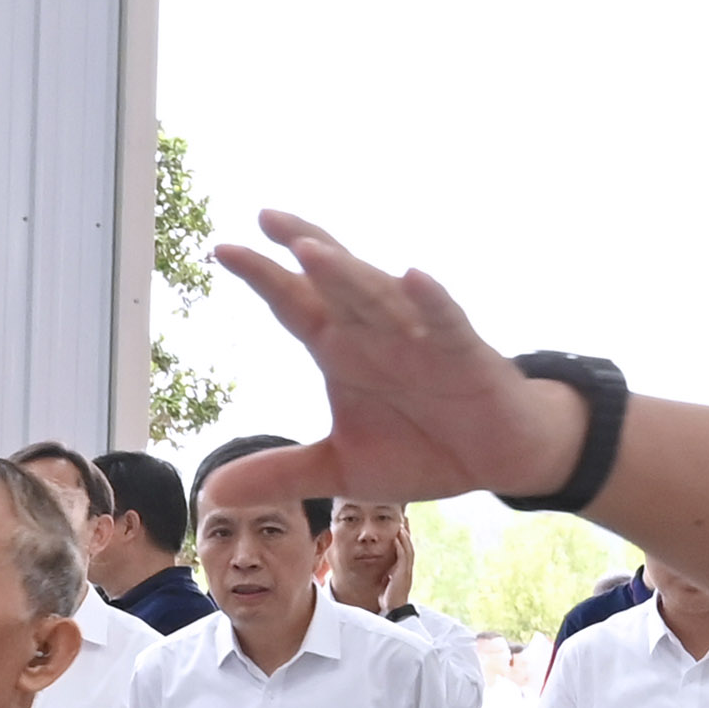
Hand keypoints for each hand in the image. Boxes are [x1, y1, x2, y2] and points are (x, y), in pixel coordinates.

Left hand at [204, 213, 588, 523]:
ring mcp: (422, 339)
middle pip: (334, 284)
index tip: (223, 249)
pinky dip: (431, 302)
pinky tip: (414, 277)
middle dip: (304, 250)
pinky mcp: (467, 355)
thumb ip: (281, 472)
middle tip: (267, 218)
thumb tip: (211, 490)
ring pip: (380, 298)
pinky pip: (447, 323)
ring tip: (311, 249)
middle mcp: (376, 334)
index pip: (295, 305)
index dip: (263, 277)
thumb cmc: (422, 447)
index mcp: (342, 351)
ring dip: (349, 273)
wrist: (498, 459)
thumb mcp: (341, 469)